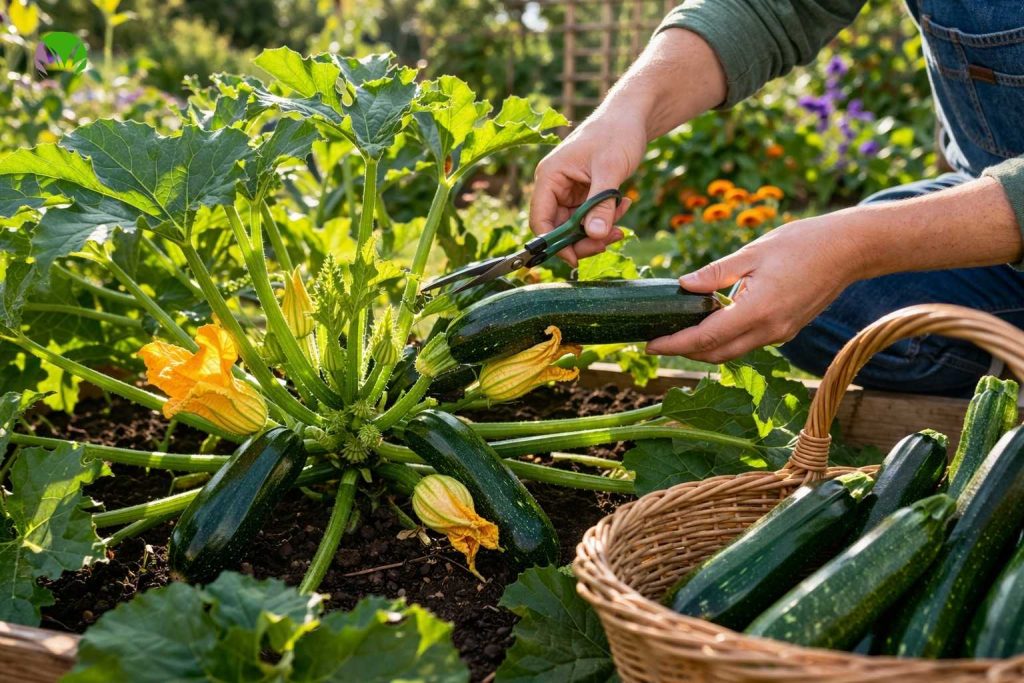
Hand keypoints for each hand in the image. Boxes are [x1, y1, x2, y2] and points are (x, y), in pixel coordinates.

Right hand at [529, 113, 643, 265]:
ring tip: (622, 220)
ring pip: (576, 226)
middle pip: (559, 229)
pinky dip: (606, 218)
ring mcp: (569, 191)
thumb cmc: (617, 133)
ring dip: (599, 229)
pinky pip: (590, 217)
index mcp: (550, 176)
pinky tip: (624, 205)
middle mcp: (554, 186)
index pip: (541, 219)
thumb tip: (595, 235)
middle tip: (609, 240)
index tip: (576, 259)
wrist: (632, 116)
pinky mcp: (584, 194)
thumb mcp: (611, 169)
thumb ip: (601, 204)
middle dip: (584, 239)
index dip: (554, 243)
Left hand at [645, 214, 865, 362]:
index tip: (650, 344)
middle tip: (657, 339)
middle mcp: (770, 330)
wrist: (849, 250)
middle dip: (684, 352)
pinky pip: (748, 342)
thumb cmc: (802, 243)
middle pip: (716, 354)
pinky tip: (711, 322)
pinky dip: (725, 338)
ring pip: (732, 351)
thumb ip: (715, 273)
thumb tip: (683, 285)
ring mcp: (780, 334)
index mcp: (758, 311)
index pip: (706, 338)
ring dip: (704, 347)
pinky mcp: (786, 330)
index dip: (675, 344)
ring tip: (677, 331)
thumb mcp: (752, 252)